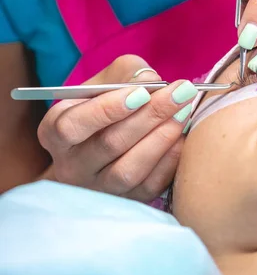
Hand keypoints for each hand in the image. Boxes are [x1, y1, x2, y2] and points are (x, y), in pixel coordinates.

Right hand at [38, 56, 195, 202]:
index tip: (142, 93)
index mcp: (55, 132)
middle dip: (149, 115)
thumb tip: (150, 81)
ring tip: (184, 111)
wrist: (108, 136)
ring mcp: (97, 188)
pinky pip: (148, 186)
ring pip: (128, 170)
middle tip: (180, 92)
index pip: (72, 126)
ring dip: (162, 138)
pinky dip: (169, 160)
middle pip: (108, 145)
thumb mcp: (108, 79)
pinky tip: (182, 136)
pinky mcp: (124, 201)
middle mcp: (71, 166)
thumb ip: (127, 73)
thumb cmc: (106, 102)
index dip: (107, 110)